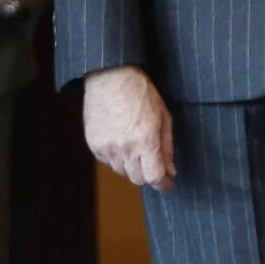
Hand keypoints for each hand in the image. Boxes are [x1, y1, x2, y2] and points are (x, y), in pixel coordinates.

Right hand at [84, 65, 175, 191]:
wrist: (111, 78)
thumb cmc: (141, 93)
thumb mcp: (163, 117)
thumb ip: (167, 147)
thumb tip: (170, 170)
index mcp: (146, 141)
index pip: (154, 177)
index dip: (163, 185)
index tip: (167, 186)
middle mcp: (125, 148)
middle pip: (138, 179)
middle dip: (148, 175)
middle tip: (153, 164)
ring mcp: (107, 147)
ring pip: (121, 172)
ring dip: (131, 167)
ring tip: (136, 148)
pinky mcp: (94, 144)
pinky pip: (107, 162)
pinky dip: (116, 158)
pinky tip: (121, 142)